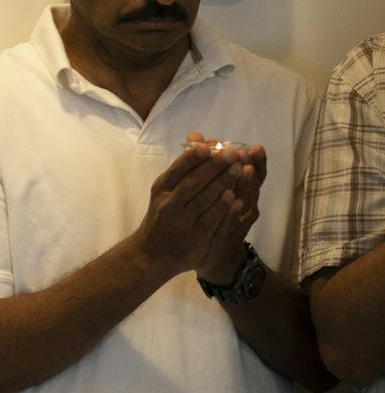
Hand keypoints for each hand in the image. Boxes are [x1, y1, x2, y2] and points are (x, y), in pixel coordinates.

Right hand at [133, 144, 248, 281]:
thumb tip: (199, 139)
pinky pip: (212, 220)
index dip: (194, 157)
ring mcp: (182, 221)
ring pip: (205, 199)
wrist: (152, 254)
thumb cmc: (162, 217)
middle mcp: (169, 204)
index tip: (209, 145)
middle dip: (215, 166)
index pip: (178, 169)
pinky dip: (225, 208)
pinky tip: (237, 197)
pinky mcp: (196, 237)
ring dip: (223, 183)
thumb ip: (183, 168)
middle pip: (193, 182)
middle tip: (233, 153)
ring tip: (240, 169)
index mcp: (161, 189)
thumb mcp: (165, 192)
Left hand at [189, 134, 265, 282]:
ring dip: (246, 185)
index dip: (256, 159)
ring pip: (247, 200)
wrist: (214, 255)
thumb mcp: (209, 187)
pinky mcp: (230, 235)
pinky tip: (235, 200)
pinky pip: (234, 221)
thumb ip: (207, 163)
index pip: (254, 171)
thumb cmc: (213, 216)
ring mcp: (240, 220)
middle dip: (253, 167)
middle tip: (248, 153)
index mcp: (243, 191)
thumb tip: (194, 136)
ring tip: (246, 170)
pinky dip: (235, 210)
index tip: (254, 146)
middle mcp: (247, 204)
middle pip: (254, 183)